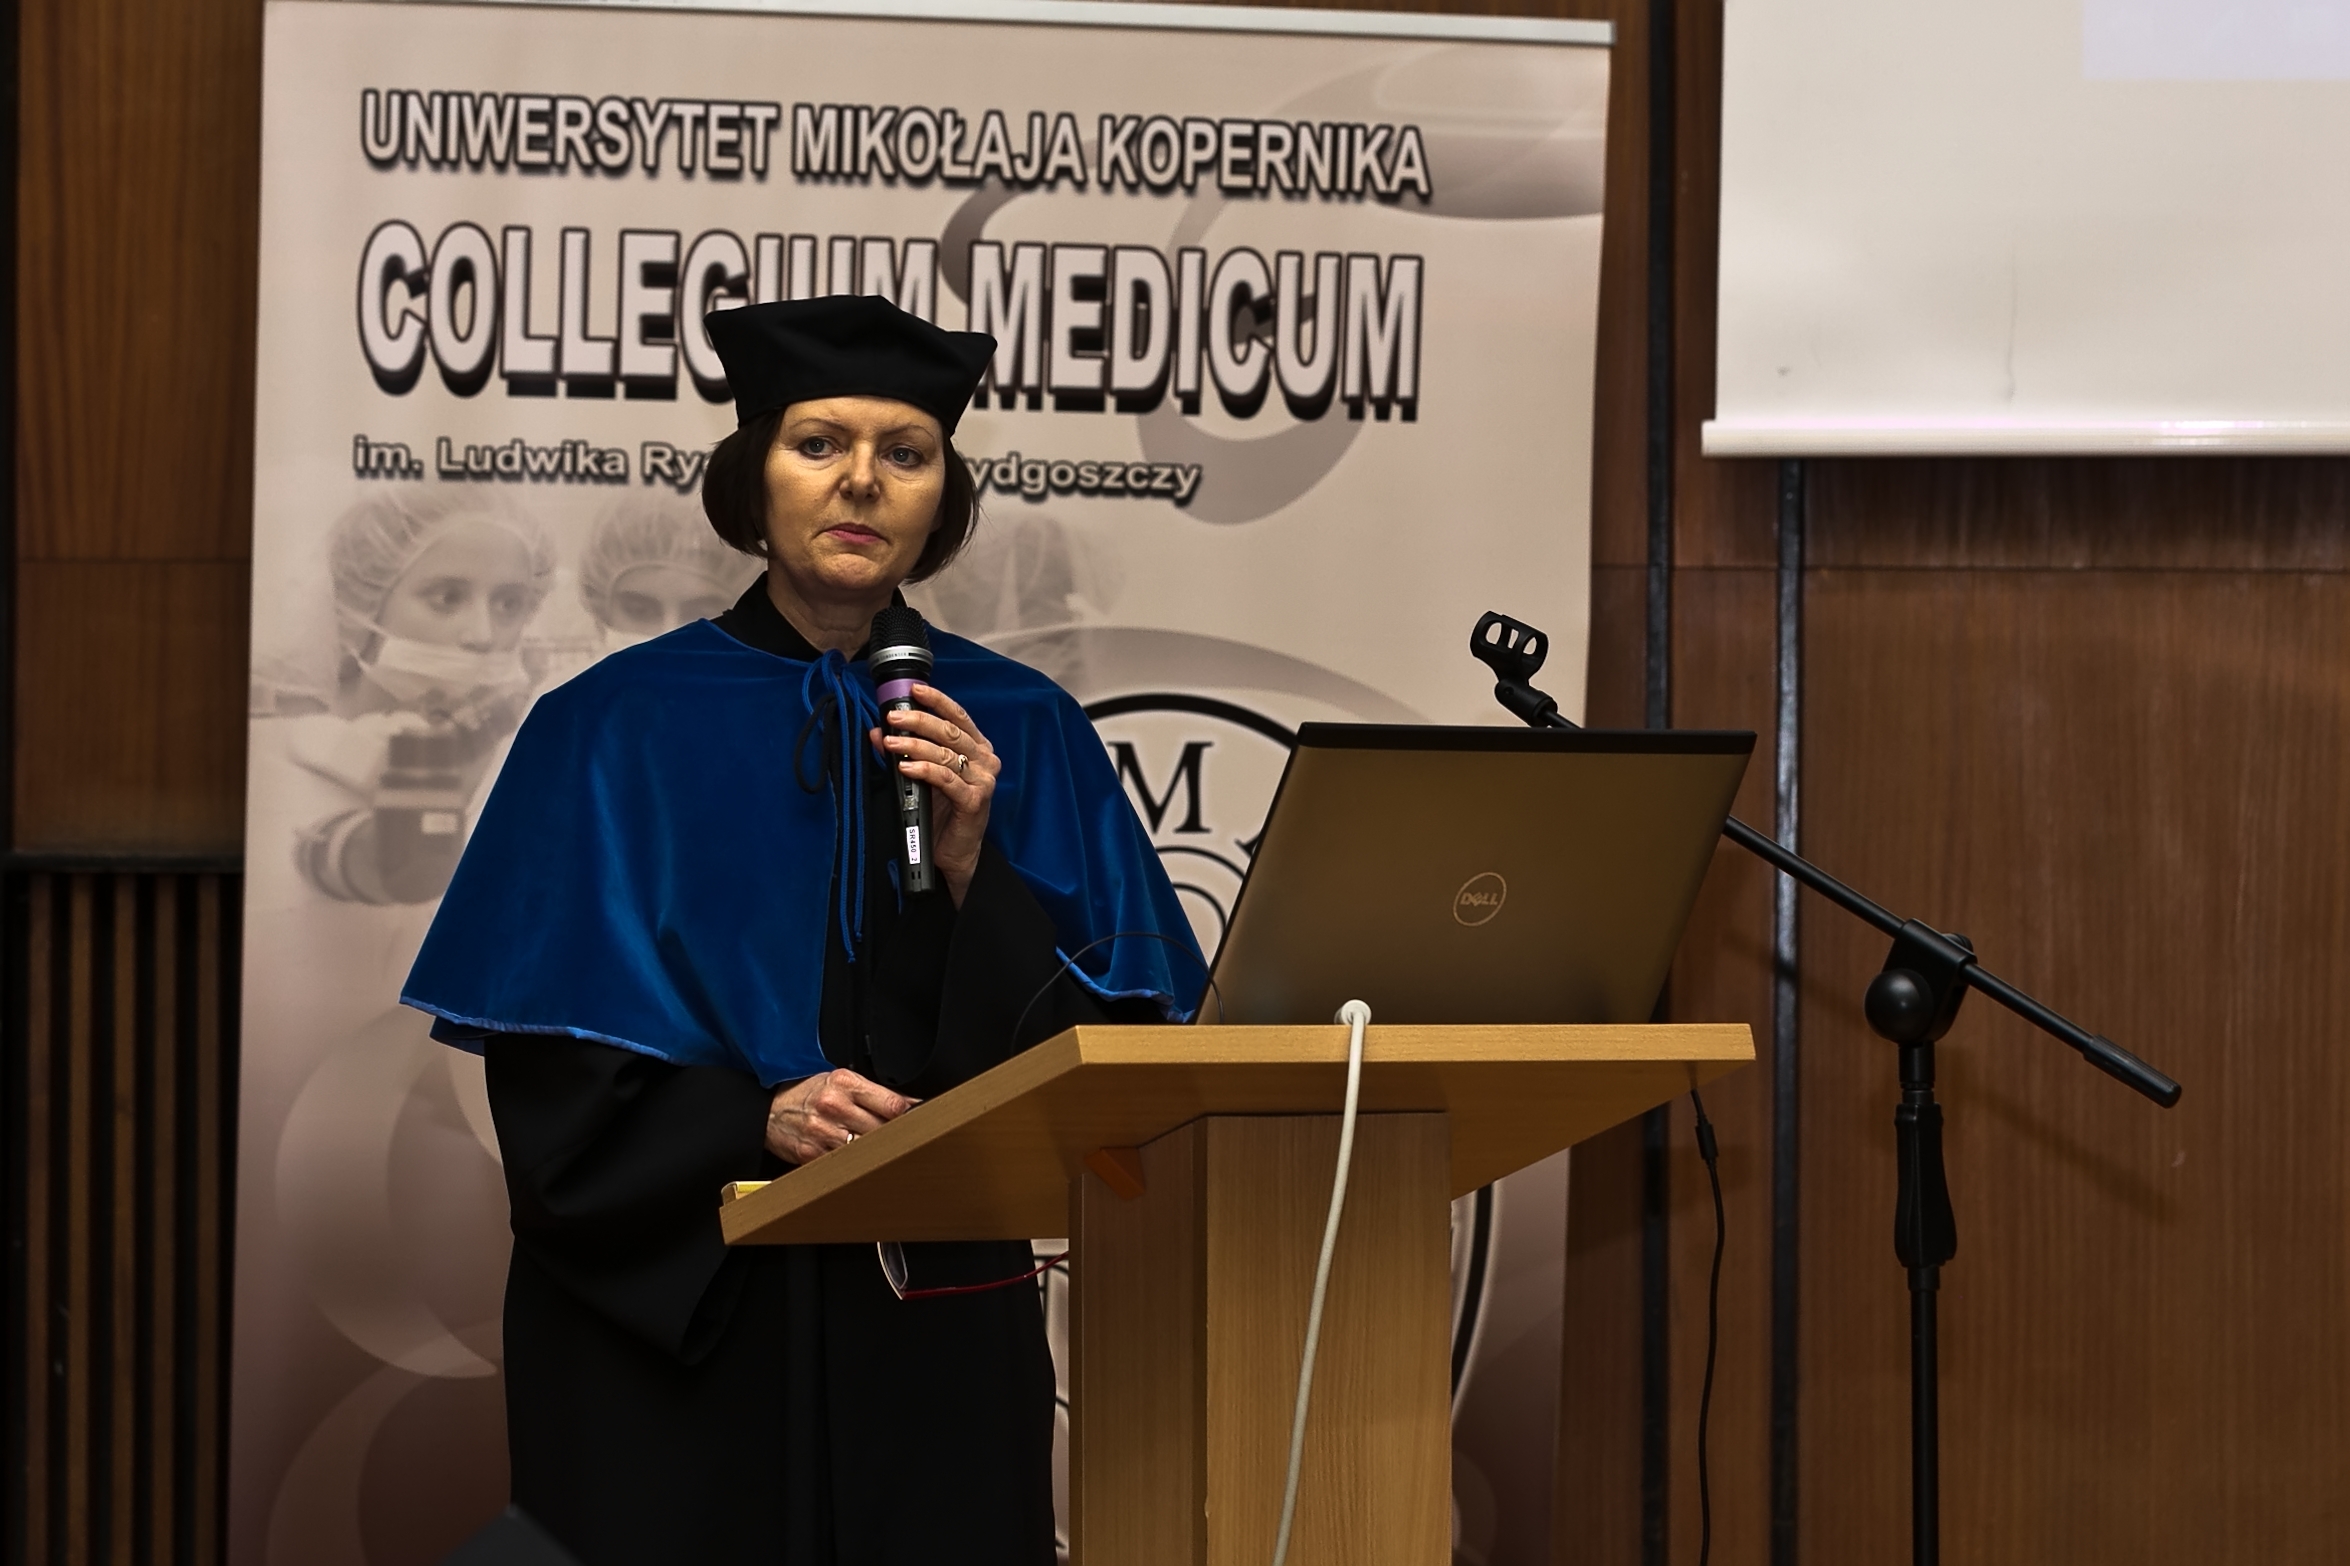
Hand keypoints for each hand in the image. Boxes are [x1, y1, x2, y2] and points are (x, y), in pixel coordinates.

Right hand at [765, 1069, 914, 1163]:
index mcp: (844, 1083)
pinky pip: (846, 1164)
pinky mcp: (813, 1155)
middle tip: (904, 1138)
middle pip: (883, 1129)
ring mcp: (823, 1133)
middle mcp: (834, 1106)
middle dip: (896, 1134)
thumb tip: (910, 1104)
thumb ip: (875, 1093)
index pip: (892, 1104)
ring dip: (877, 1151)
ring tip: (880, 1149)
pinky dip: (855, 1163)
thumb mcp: (839, 1080)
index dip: (912, 1115)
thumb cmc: (806, 1093)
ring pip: (867, 1149)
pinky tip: (857, 1159)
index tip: (922, 1122)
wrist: (768, 1111)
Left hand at [870, 683, 999, 905]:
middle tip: (893, 717)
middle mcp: (986, 761)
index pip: (959, 716)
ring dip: (915, 745)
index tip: (914, 690)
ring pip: (946, 754)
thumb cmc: (942, 812)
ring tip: (890, 743)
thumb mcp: (922, 776)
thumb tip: (877, 731)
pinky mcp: (975, 801)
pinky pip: (947, 779)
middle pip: (951, 732)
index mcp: (978, 748)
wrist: (954, 853)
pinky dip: (924, 770)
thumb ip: (905, 751)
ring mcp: (983, 781)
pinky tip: (906, 766)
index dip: (937, 700)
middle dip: (919, 720)